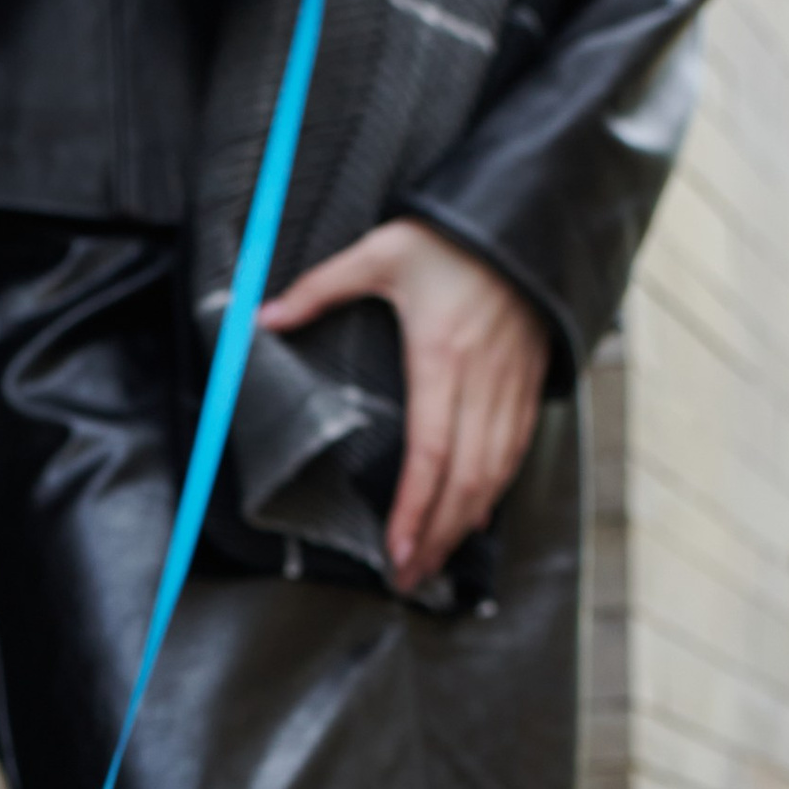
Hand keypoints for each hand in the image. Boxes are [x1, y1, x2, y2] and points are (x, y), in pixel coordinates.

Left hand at [258, 218, 550, 591]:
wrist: (527, 211)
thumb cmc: (450, 235)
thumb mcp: (381, 252)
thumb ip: (320, 288)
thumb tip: (260, 318)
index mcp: (442, 357)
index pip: (431, 452)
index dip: (415, 508)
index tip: (397, 549)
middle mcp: (482, 380)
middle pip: (464, 479)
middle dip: (437, 536)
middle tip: (410, 577)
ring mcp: (511, 384)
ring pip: (495, 471)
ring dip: (465, 523)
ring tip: (436, 561)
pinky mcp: (529, 382)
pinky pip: (516, 450)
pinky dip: (495, 491)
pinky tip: (474, 517)